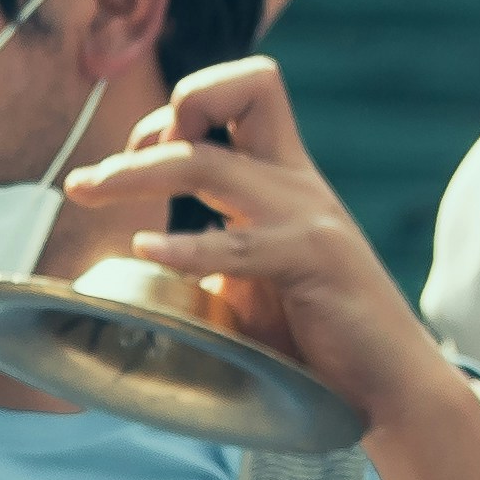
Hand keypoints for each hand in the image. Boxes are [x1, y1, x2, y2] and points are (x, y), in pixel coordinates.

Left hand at [62, 62, 449, 429]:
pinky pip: (239, 244)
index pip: (237, 93)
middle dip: (150, 124)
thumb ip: (212, 258)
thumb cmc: (318, 342)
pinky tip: (147, 252)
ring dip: (135, 173)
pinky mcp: (313, 262)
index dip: (172, 115)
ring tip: (87, 193)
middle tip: (88, 184)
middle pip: (235, 92)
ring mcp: (306, 217)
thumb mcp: (253, 282)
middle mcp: (296, 182)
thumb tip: (142, 265)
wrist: (391, 387)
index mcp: (284, 178)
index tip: (127, 161)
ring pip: (208, 162)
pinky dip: (187, 246)